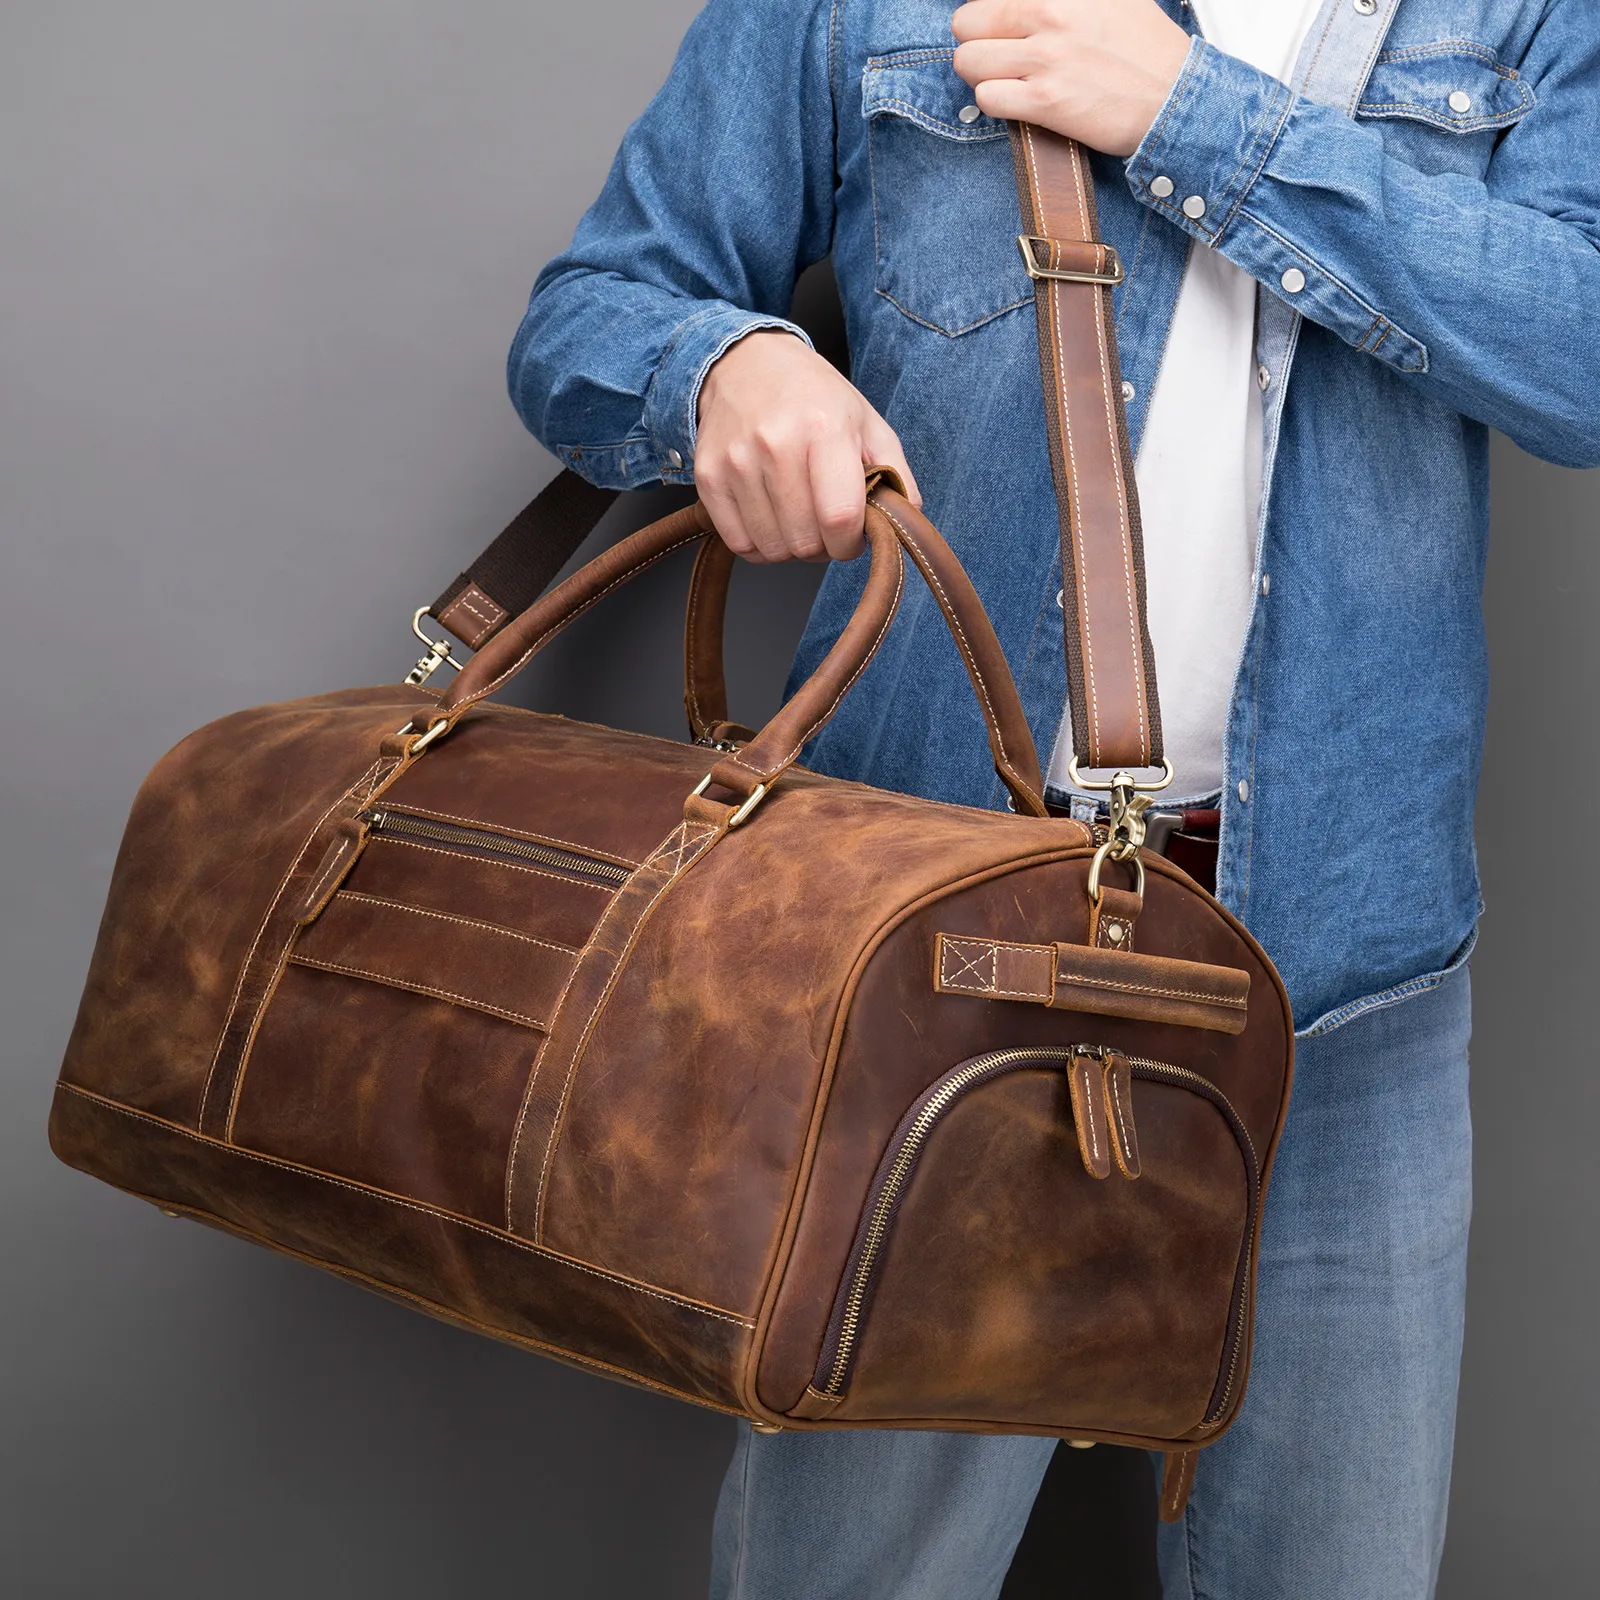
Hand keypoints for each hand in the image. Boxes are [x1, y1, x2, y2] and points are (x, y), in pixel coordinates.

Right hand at [695, 331, 920, 562]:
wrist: (745, 363)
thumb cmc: (813, 397)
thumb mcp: (866, 421)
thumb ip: (895, 472)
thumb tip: (907, 520)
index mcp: (825, 428)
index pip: (839, 517)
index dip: (849, 544)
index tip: (851, 538)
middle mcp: (776, 443)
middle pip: (804, 541)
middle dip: (822, 546)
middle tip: (824, 525)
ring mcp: (737, 461)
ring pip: (772, 548)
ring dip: (791, 547)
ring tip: (798, 518)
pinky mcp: (708, 476)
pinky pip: (739, 543)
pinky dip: (759, 545)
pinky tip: (771, 520)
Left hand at [951, 0, 1190, 157]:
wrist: (1173, 96)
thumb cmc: (1144, 49)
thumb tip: (1032, 4)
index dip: (988, 14)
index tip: (999, 27)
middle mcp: (1049, 15)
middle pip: (967, 23)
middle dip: (976, 41)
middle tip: (998, 54)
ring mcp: (1045, 59)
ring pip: (968, 61)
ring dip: (981, 74)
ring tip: (1005, 79)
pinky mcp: (1045, 101)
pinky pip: (987, 97)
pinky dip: (994, 102)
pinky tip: (1015, 101)